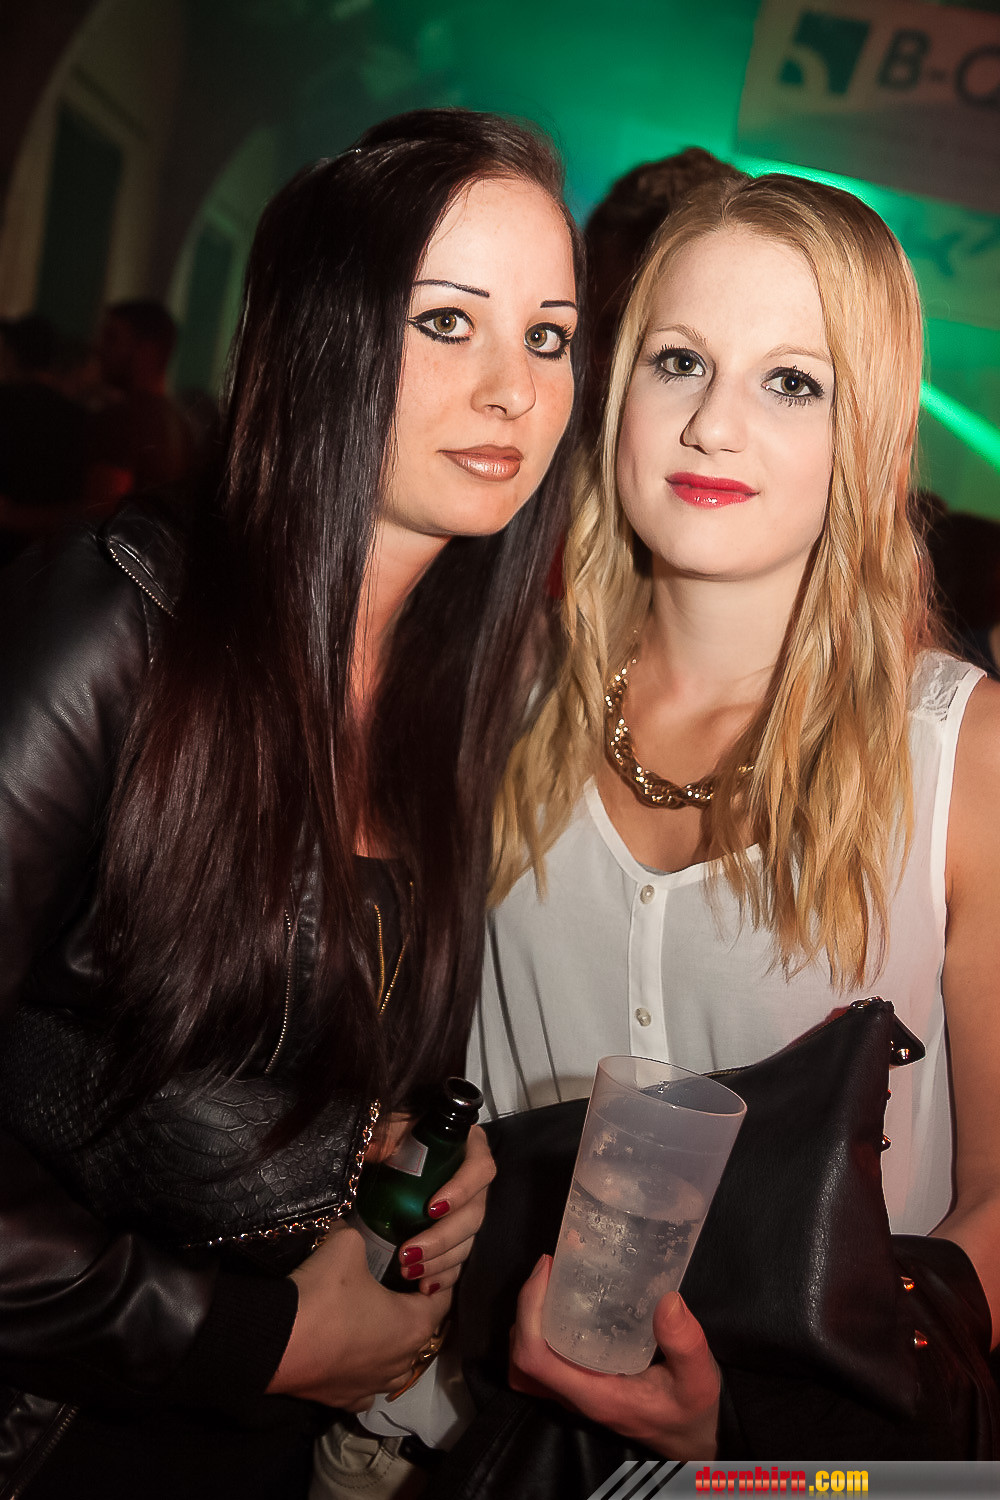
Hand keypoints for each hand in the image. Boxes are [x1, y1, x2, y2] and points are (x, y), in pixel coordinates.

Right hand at [267, 1222, 450, 1410]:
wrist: (276, 1343)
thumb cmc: (323, 1295)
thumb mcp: (347, 1245)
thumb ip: (360, 1234)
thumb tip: (352, 1226)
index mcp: (413, 1325)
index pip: (442, 1298)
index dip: (436, 1276)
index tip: (421, 1263)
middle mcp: (402, 1362)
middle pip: (421, 1331)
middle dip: (413, 1307)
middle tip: (395, 1283)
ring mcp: (375, 1386)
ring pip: (398, 1365)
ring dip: (392, 1343)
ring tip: (375, 1318)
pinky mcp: (347, 1400)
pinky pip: (368, 1385)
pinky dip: (366, 1370)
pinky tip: (353, 1352)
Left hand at [396, 1124, 495, 1293]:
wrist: (393, 1157)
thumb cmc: (399, 1136)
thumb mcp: (394, 1127)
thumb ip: (388, 1134)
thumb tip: (378, 1150)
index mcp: (468, 1149)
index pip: (480, 1169)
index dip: (462, 1191)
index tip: (431, 1208)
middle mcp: (475, 1183)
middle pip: (475, 1215)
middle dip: (442, 1239)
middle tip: (408, 1254)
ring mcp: (469, 1211)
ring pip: (469, 1242)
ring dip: (441, 1262)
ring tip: (410, 1273)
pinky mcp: (459, 1236)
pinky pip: (462, 1260)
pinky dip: (444, 1276)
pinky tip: (425, 1286)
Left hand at [509, 1255, 719, 1458]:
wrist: (694, 1440)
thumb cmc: (693, 1411)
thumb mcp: (698, 1378)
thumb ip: (685, 1343)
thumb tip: (667, 1300)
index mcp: (594, 1394)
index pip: (535, 1359)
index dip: (529, 1311)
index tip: (547, 1270)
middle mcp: (576, 1396)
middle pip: (522, 1358)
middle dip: (526, 1308)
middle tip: (551, 1269)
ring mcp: (576, 1394)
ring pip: (527, 1363)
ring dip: (529, 1320)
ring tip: (553, 1282)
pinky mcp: (582, 1386)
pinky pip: (545, 1362)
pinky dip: (541, 1333)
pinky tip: (564, 1307)